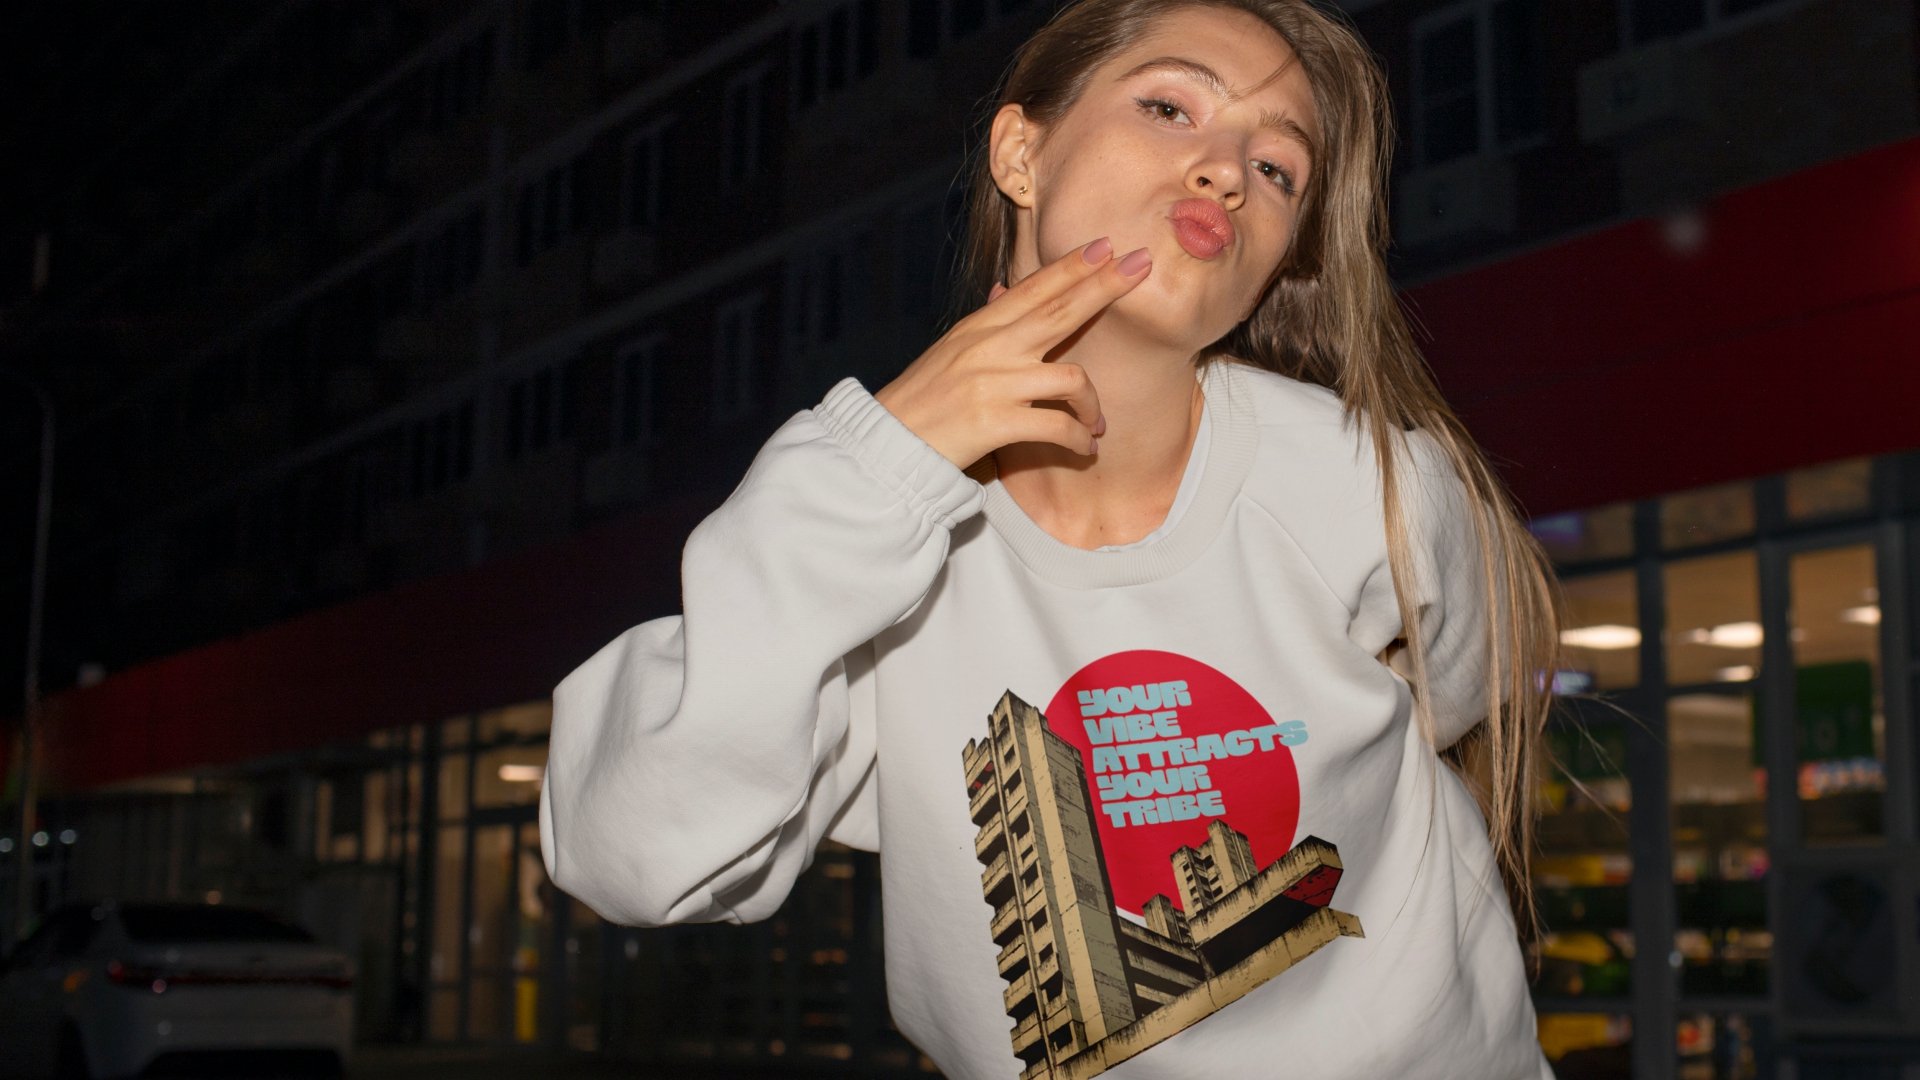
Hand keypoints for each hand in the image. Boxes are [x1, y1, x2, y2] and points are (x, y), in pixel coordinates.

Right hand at [872, 236, 1151, 469]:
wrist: (889, 444)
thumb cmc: (923, 400)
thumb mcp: (951, 351)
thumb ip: (987, 324)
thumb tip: (1007, 289)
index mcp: (978, 327)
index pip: (1033, 289)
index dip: (1072, 266)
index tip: (1107, 245)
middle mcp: (989, 348)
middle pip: (1059, 310)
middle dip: (1104, 286)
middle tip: (1140, 266)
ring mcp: (994, 384)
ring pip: (1070, 378)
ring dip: (1092, 404)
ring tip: (1096, 423)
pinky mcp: (996, 423)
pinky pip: (1056, 427)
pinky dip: (1078, 439)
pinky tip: (1085, 448)